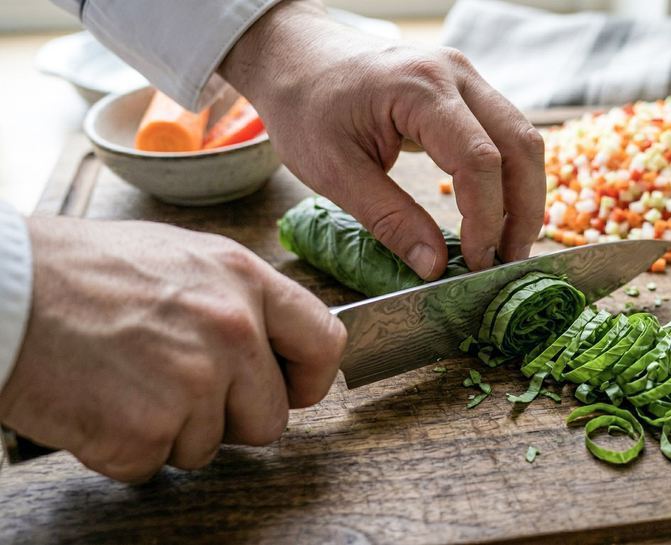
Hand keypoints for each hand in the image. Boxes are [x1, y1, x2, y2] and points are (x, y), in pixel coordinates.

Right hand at [0, 218, 344, 481]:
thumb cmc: (79, 271)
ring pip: (210, 447)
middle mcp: (232, 331)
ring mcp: (193, 383)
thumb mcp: (181, 257)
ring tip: (126, 383)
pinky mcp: (147, 430)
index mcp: (245, 281)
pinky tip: (100, 404)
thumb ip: (237, 299)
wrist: (5, 292)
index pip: (325, 343)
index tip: (291, 389)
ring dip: (170, 432)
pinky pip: (154, 465)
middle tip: (177, 390)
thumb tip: (268, 342)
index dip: (309, 378)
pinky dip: (124, 450)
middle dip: (229, 418)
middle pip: (271, 417)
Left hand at [219, 0, 545, 279]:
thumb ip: (389, 220)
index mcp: (419, 89)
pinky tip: (494, 211)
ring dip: (522, 194)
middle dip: (523, 209)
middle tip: (509, 260)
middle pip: (520, 144)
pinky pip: (504, 132)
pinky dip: (508, 175)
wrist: (294, 56)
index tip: (476, 261)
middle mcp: (454, 74)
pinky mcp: (464, 90)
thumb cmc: (305, 105)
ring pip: (522, 137)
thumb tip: (434, 267)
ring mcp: (465, 77)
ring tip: (506, 243)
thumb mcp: (335, 172)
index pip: (478, 159)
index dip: (485, 218)